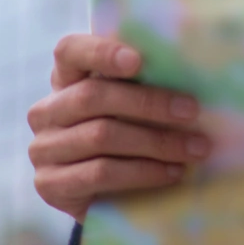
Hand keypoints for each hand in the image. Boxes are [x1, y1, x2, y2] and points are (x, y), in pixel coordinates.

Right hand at [27, 34, 210, 221]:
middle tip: (192, 111)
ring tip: (195, 148)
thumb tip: (199, 65)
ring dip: (156, 142)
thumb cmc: (132, 133)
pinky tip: (172, 172)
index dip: (101, 52)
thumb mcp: (135, 104)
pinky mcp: (51, 184)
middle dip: (149, 103)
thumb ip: (148, 82)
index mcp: (67, 79)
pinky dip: (143, 172)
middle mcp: (48, 111)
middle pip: (93, 96)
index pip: (70, 51)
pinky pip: (100, 173)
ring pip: (101, 136)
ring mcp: (44, 148)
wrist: (109, 193)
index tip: (138, 61)